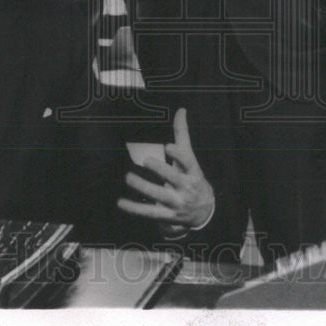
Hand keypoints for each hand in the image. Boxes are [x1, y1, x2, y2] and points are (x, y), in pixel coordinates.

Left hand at [117, 108, 214, 232]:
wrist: (204, 210)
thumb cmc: (192, 177)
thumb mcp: (190, 158)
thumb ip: (182, 135)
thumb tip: (180, 110)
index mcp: (192, 171)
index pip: (188, 162)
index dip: (178, 155)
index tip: (168, 147)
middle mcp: (185, 187)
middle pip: (172, 179)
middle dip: (160, 170)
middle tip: (146, 161)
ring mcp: (176, 202)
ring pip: (158, 195)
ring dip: (143, 186)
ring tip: (129, 177)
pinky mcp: (167, 215)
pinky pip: (149, 213)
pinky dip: (134, 208)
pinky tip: (121, 202)